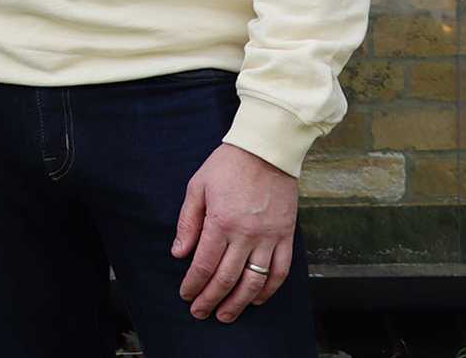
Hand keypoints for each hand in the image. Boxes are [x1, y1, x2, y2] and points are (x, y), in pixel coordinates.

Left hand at [172, 143, 298, 322]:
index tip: (185, 295)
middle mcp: (246, 234)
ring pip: (254, 282)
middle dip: (211, 300)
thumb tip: (179, 253)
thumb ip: (188, 222)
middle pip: (227, 278)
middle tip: (200, 313)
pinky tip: (256, 299)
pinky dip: (269, 290)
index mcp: (220, 222)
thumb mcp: (197, 187)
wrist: (266, 151)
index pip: (204, 264)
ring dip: (238, 303)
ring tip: (226, 315)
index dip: (194, 284)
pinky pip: (280, 271)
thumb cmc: (227, 166)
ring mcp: (269, 237)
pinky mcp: (286, 236)